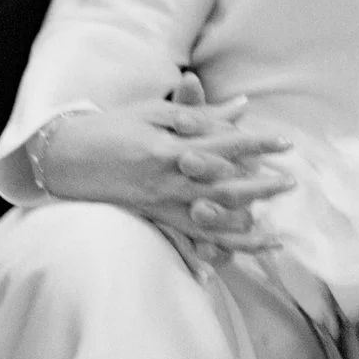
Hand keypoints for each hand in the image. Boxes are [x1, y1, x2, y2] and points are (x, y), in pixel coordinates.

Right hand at [31, 76, 293, 263]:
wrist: (66, 158)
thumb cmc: (113, 127)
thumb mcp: (155, 112)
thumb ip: (200, 112)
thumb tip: (243, 107)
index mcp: (168, 149)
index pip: (222, 146)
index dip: (256, 145)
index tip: (285, 144)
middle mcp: (167, 181)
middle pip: (224, 188)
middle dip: (260, 187)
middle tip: (291, 183)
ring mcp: (161, 204)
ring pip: (211, 221)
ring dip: (245, 224)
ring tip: (275, 229)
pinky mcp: (156, 219)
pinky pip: (193, 238)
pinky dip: (221, 246)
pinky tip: (243, 251)